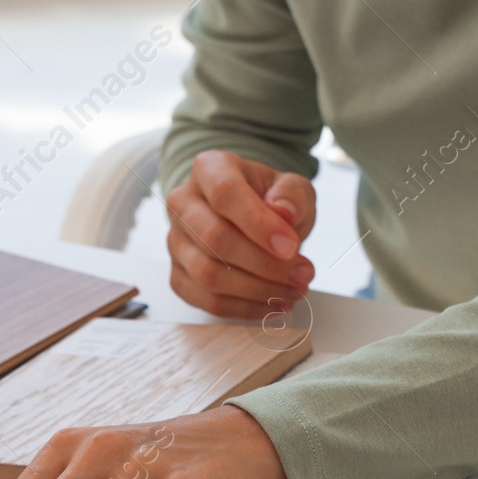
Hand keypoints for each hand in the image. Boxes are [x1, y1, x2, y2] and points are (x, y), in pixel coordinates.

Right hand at [166, 150, 316, 319]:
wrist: (249, 219)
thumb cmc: (268, 201)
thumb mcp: (291, 188)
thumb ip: (293, 195)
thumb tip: (284, 213)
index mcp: (209, 169)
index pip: (226, 194)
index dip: (259, 224)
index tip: (291, 247)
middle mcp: (183, 204)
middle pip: (215, 239)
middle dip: (265, 264)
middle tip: (301, 273)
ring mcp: (176, 242)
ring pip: (209, 276)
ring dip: (259, 290)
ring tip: (294, 290)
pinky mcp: (179, 276)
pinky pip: (207, 301)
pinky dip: (246, 308)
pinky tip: (274, 304)